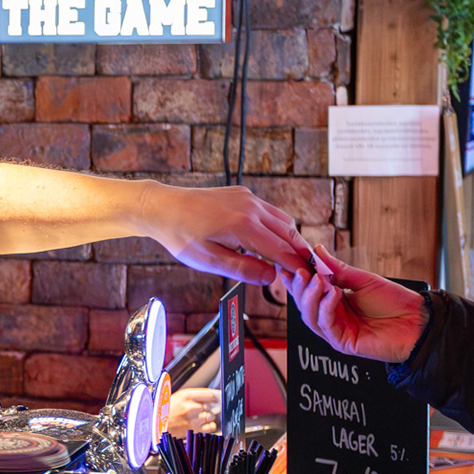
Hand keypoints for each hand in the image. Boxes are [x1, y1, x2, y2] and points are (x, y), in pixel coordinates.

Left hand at [143, 183, 313, 284]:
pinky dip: (277, 226)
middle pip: (289, 232)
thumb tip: (271, 277)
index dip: (297, 266)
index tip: (309, 279)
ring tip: (295, 259)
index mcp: (243, 225)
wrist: (162, 207)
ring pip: (282, 220)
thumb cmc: (180, 235)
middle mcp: (250, 207)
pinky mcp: (242, 194)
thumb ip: (243, 269)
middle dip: (301, 252)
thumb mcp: (209, 260)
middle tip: (311, 271)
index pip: (281, 250)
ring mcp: (247, 198)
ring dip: (291, 239)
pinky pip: (269, 211)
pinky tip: (273, 241)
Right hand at [166, 387, 221, 435]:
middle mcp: (191, 407)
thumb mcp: (177, 396)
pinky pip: (211, 426)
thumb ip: (193, 396)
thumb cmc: (165, 410)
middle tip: (201, 408)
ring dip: (208, 416)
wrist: (157, 424)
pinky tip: (205, 423)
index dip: (215, 395)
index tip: (217, 397)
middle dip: (208, 407)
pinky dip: (210, 425)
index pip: (209, 394)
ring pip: (211, 416)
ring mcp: (194, 419)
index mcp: (186, 396)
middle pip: (211, 405)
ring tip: (200, 416)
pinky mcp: (195, 429)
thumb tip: (209, 396)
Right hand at [278, 246, 426, 363]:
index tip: (290, 264)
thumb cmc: (396, 302)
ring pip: (310, 316)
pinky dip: (326, 308)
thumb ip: (338, 269)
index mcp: (335, 302)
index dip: (297, 279)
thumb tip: (317, 251)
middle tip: (301, 271)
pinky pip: (326, 325)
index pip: (308, 291)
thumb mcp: (364, 280)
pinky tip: (333, 294)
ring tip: (318, 279)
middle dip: (300, 287)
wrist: (419, 322)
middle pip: (304, 305)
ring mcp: (336, 331)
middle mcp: (333, 317)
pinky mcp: (343, 343)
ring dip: (310, 297)